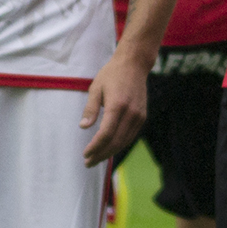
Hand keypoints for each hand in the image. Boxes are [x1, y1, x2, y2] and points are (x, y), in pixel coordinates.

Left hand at [81, 50, 147, 165]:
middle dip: (101, 154)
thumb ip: (90, 109)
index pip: (106, 134)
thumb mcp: (96, 88)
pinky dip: (119, 145)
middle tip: (88, 163)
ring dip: (110, 153)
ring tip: (96, 159)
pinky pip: (130, 136)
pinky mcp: (142, 117)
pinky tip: (109, 149)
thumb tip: (83, 127)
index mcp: (118, 105)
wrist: (134, 65)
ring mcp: (139, 116)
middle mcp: (131, 113)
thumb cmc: (112, 74)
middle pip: (116, 142)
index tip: (85, 154)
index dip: (95, 147)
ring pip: (124, 141)